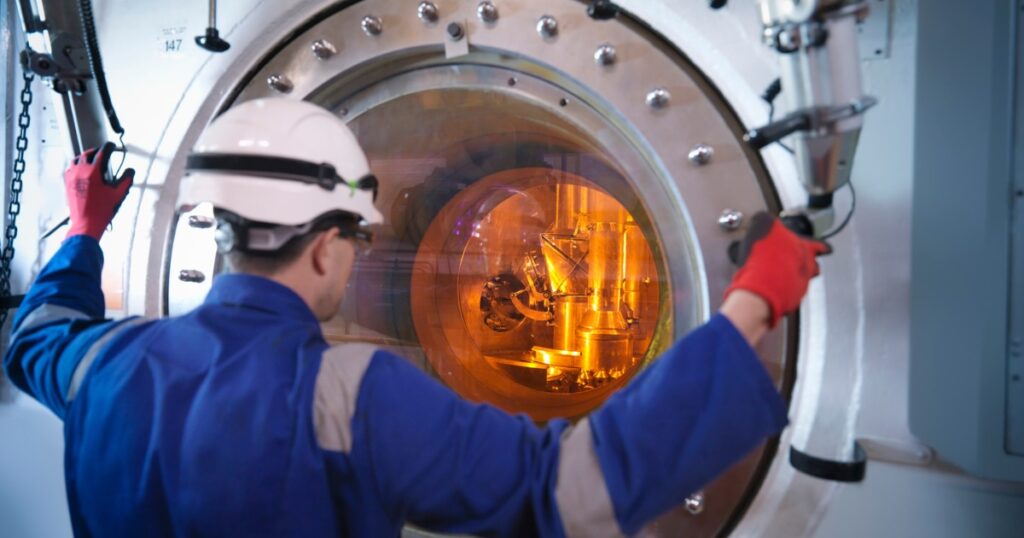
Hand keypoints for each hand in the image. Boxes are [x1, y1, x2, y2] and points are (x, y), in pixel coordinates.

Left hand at [64, 142, 133, 239]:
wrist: (86, 223)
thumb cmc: (100, 211)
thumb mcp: (118, 195)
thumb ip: (126, 180)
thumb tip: (130, 172)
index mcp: (93, 172)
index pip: (101, 153)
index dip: (108, 147)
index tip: (111, 146)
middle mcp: (80, 172)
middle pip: (87, 154)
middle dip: (95, 151)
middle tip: (102, 152)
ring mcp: (72, 178)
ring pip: (75, 160)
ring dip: (84, 157)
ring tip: (90, 159)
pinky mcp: (68, 185)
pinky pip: (69, 169)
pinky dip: (76, 166)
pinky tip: (80, 170)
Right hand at [725, 212, 830, 327]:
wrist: (758, 289)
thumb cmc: (763, 258)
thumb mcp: (762, 226)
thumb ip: (766, 221)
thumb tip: (764, 219)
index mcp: (803, 248)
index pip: (818, 245)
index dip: (822, 246)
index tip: (827, 248)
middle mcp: (806, 267)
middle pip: (813, 266)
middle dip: (810, 264)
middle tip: (804, 263)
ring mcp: (799, 286)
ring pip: (803, 281)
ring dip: (795, 278)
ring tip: (783, 276)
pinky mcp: (788, 301)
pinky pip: (788, 294)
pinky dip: (782, 290)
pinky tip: (770, 286)